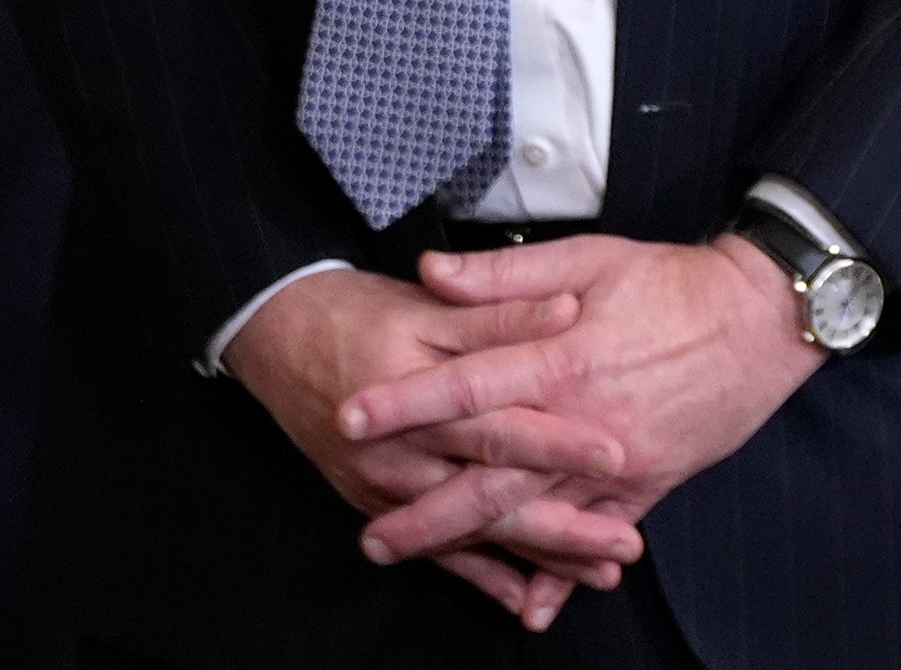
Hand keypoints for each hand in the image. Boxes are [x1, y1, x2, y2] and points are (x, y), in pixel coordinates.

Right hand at [220, 268, 634, 626]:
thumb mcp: (427, 304)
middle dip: (563, 526)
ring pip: (474, 533)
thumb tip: (567, 310)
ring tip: (599, 573)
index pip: (500, 425)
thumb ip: (498, 313)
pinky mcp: (379, 506)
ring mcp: (388, 489)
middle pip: (493, 498)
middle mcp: (403, 455)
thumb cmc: (357, 313)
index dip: (558, 443)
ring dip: (538, 557)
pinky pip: (436, 551)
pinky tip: (525, 597)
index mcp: (420, 398)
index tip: (616, 456)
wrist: (276, 337)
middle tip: (624, 544)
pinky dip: (481, 576)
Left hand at [340, 233, 823, 566]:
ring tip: (425, 562)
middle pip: (492, 476)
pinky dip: (564, 575)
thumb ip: (506, 274)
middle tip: (370, 536)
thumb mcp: (588, 257)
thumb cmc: (673, 281)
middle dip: (426, 511)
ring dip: (476, 545)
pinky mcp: (649, 483)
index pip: (467, 385)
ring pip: (536, 514)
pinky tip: (530, 605)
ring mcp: (618, 461)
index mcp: (563, 358)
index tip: (352, 418)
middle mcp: (584, 421)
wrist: (763, 318)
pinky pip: (598, 535)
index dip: (406, 403)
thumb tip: (432, 272)